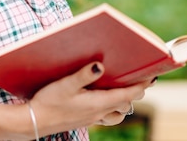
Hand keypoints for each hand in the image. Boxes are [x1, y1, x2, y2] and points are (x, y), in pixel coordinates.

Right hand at [28, 62, 152, 134]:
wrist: (35, 122)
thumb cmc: (48, 101)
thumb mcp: (65, 85)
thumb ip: (84, 74)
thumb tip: (101, 65)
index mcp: (98, 103)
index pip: (127, 94)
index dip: (141, 86)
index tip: (152, 77)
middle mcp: (99, 112)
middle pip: (126, 103)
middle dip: (136, 92)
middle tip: (141, 79)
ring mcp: (92, 118)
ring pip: (118, 113)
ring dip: (124, 102)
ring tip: (125, 89)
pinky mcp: (85, 119)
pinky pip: (107, 116)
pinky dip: (112, 108)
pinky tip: (104, 99)